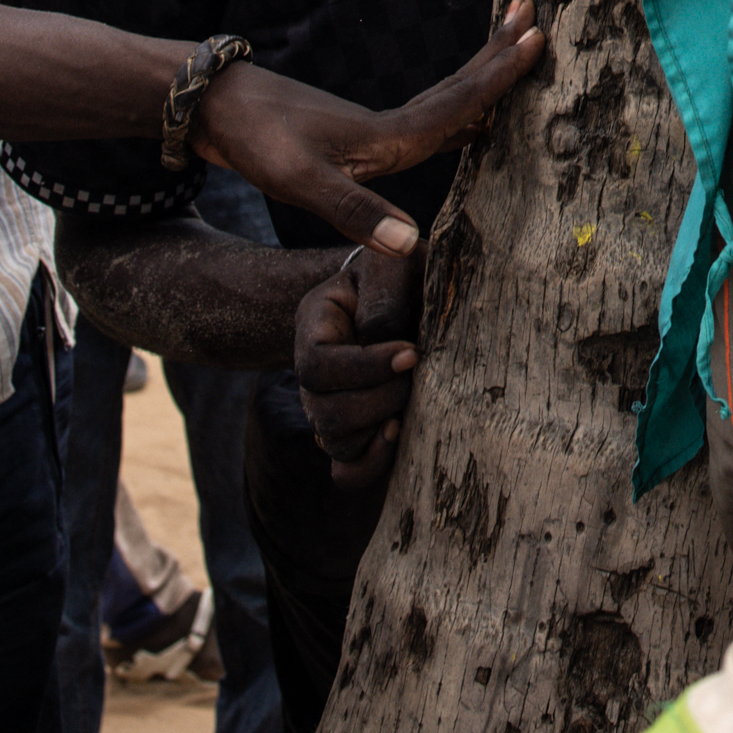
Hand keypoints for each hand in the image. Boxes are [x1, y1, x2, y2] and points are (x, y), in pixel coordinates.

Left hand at [197, 0, 542, 253]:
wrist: (211, 109)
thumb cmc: (255, 141)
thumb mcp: (300, 181)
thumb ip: (355, 210)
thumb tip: (414, 240)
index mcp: (387, 136)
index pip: (458, 104)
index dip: (499, 76)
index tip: (539, 37)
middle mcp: (387, 127)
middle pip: (456, 89)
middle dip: (496, 55)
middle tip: (533, 12)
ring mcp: (369, 131)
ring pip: (441, 102)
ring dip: (477, 79)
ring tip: (510, 54)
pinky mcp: (351, 139)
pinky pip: (421, 121)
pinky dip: (451, 115)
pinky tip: (459, 126)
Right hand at [295, 243, 420, 485]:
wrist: (408, 292)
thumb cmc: (401, 272)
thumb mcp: (392, 261)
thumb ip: (384, 289)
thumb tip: (383, 338)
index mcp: (315, 325)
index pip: (318, 364)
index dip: (364, 367)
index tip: (411, 353)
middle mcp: (314, 372)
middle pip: (324, 412)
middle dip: (378, 400)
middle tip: (417, 377)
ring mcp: (330, 406)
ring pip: (335, 443)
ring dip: (379, 429)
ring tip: (412, 404)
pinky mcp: (355, 433)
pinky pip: (347, 471)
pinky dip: (371, 464)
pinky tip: (399, 437)